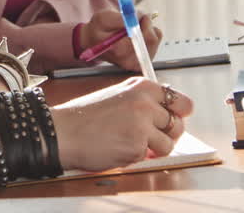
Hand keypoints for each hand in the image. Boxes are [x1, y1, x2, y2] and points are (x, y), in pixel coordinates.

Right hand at [50, 77, 194, 171]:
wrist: (63, 132)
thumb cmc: (84, 117)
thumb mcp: (118, 97)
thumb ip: (143, 102)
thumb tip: (166, 114)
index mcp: (141, 87)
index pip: (181, 101)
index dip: (178, 113)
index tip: (173, 118)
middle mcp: (145, 103)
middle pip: (178, 123)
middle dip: (168, 133)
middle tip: (152, 136)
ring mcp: (142, 124)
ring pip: (168, 143)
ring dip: (154, 148)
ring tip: (133, 143)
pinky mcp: (137, 146)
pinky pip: (150, 156)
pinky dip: (139, 156)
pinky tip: (122, 148)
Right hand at [81, 8, 161, 69]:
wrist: (92, 43)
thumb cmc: (97, 30)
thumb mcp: (103, 18)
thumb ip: (121, 18)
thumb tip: (140, 17)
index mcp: (120, 51)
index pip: (145, 37)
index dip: (144, 22)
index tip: (137, 16)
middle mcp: (129, 61)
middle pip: (152, 39)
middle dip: (147, 24)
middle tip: (136, 18)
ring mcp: (136, 64)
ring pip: (155, 40)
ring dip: (147, 29)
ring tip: (133, 28)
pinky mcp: (141, 63)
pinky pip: (155, 44)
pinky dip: (148, 35)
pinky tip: (136, 35)